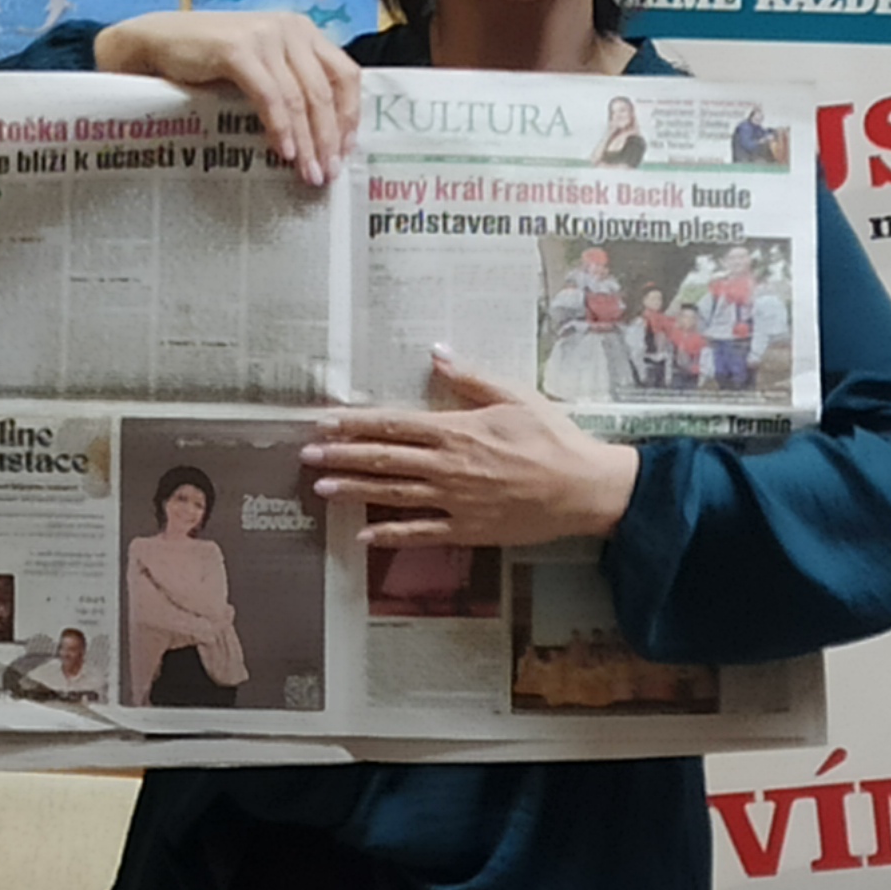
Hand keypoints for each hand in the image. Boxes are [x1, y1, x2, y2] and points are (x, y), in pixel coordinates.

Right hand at [94, 11, 365, 186]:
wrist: (157, 43)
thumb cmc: (209, 61)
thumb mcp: (261, 66)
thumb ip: (290, 84)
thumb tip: (322, 137)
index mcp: (303, 31)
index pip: (345, 74)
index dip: (350, 116)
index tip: (346, 152)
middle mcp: (290, 28)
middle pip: (325, 91)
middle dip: (330, 138)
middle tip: (328, 173)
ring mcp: (265, 36)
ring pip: (300, 98)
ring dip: (307, 141)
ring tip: (307, 173)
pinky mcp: (238, 49)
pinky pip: (270, 96)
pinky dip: (279, 127)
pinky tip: (283, 152)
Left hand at [302, 347, 642, 547]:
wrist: (584, 488)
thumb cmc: (553, 437)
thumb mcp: (515, 396)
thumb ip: (471, 378)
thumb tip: (437, 354)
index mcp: (457, 430)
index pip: (394, 425)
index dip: (356, 424)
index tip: (326, 421)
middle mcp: (448, 466)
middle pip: (384, 460)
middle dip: (342, 455)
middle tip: (307, 454)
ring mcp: (455, 501)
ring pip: (393, 495)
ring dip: (354, 490)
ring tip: (321, 487)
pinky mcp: (467, 529)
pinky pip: (421, 533)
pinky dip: (390, 535)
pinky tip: (363, 535)